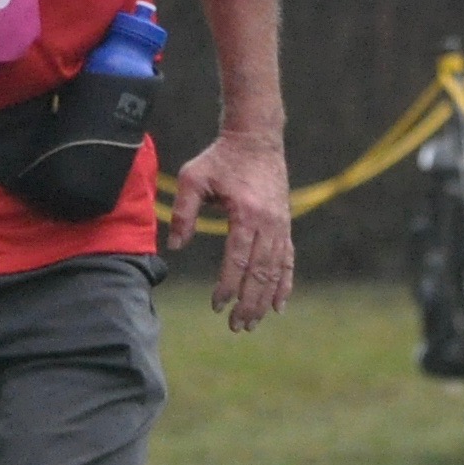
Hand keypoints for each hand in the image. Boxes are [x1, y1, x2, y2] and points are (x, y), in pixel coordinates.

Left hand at [166, 130, 293, 330]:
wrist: (257, 138)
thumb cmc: (220, 158)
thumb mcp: (193, 177)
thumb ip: (183, 211)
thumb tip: (175, 246)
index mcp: (246, 213)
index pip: (238, 260)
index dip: (228, 286)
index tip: (217, 306)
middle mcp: (269, 223)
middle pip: (260, 273)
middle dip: (248, 303)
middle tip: (236, 326)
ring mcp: (281, 225)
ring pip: (275, 271)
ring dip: (264, 300)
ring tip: (252, 323)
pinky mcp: (285, 225)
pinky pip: (288, 260)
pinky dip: (284, 284)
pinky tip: (279, 306)